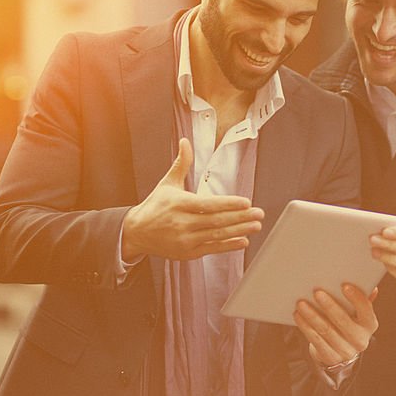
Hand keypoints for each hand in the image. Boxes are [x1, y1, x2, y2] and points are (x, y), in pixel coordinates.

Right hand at [121, 138, 263, 260]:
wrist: (136, 233)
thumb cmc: (155, 206)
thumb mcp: (167, 183)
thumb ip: (181, 164)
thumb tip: (185, 141)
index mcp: (178, 204)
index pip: (207, 204)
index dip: (228, 204)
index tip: (246, 202)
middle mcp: (181, 223)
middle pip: (216, 221)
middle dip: (240, 217)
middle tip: (259, 213)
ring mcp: (184, 240)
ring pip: (216, 235)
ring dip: (239, 231)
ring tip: (256, 225)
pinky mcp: (187, 253)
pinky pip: (211, 249)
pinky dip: (228, 246)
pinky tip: (243, 241)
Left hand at [294, 284, 378, 367]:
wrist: (340, 350)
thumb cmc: (348, 322)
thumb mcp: (357, 312)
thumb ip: (362, 299)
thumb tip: (370, 286)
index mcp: (370, 324)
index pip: (366, 310)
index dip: (356, 298)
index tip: (344, 285)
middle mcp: (361, 340)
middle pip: (343, 321)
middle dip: (330, 306)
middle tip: (317, 292)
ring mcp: (346, 351)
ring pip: (326, 331)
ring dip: (312, 315)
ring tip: (301, 303)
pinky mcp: (331, 357)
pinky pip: (315, 340)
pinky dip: (305, 327)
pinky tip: (298, 315)